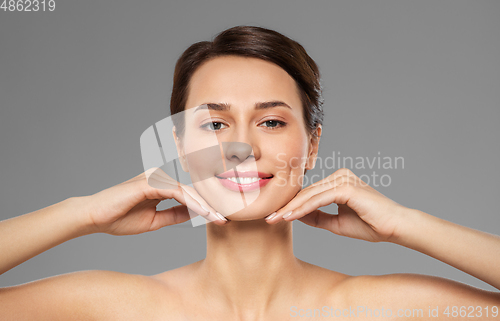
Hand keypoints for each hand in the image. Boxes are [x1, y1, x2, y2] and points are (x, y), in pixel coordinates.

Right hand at [81, 167, 226, 234]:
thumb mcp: (155, 220)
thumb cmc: (120, 218)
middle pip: (192, 189)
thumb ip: (175, 214)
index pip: (190, 193)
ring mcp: (155, 177)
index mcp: (161, 184)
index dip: (206, 205)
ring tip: (219, 218)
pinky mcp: (150, 182)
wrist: (94, 218)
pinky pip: (177, 192)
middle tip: (227, 217)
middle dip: (211, 204)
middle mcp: (160, 177)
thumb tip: (196, 214)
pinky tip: (203, 213)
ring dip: (205, 205)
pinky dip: (191, 203)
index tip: (221, 218)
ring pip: (188, 190)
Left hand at [265, 168, 407, 242]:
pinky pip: (319, 199)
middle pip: (306, 192)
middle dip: (286, 206)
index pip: (309, 193)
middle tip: (267, 218)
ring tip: (274, 219)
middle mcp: (339, 176)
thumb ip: (316, 217)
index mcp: (338, 181)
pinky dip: (303, 208)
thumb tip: (294, 215)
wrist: (395, 228)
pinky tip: (289, 216)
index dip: (291, 205)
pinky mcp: (346, 187)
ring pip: (309, 195)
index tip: (274, 217)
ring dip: (290, 208)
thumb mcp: (336, 223)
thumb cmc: (370, 225)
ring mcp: (343, 179)